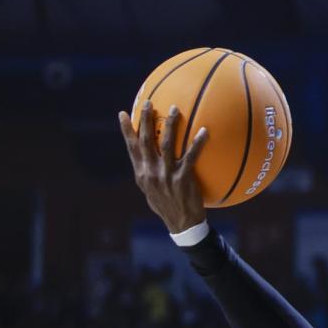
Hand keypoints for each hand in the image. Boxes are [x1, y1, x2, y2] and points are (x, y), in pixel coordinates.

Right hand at [118, 100, 208, 233]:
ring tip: (175, 109)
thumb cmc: (168, 206)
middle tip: (149, 103)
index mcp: (142, 173)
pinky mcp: (183, 178)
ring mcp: (166, 174)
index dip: (126, 130)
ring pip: (167, 144)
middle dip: (145, 119)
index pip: (131, 147)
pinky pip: (191, 156)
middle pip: (146, 140)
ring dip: (170, 125)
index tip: (123, 113)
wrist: (181, 224)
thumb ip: (149, 173)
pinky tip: (204, 131)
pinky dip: (198, 142)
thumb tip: (148, 158)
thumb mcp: (152, 191)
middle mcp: (151, 171)